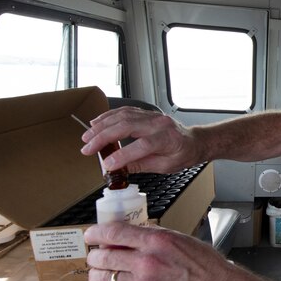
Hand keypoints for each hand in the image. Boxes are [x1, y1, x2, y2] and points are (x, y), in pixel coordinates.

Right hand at [80, 106, 198, 173]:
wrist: (193, 141)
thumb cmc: (182, 154)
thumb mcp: (165, 166)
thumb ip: (141, 165)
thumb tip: (118, 168)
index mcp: (167, 139)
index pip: (142, 146)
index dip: (123, 155)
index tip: (107, 165)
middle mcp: (159, 124)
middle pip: (127, 126)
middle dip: (103, 137)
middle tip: (87, 147)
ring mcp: (152, 116)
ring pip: (123, 116)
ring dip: (102, 125)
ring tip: (88, 136)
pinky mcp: (146, 113)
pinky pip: (125, 111)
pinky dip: (108, 116)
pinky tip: (97, 123)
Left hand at [85, 222, 227, 280]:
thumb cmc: (198, 261)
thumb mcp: (175, 236)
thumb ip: (148, 234)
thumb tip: (124, 232)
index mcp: (155, 241)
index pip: (113, 233)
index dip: (95, 233)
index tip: (91, 235)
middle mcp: (146, 262)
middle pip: (103, 256)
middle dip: (95, 254)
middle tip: (98, 255)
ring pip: (101, 277)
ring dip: (96, 273)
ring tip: (100, 271)